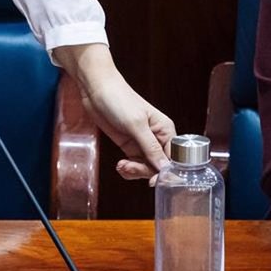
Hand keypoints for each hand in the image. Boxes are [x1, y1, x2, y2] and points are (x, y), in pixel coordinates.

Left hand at [55, 44, 175, 180]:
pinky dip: (128, 169)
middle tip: (131, 167)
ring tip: (123, 165)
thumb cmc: (119, 99)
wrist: (96, 91)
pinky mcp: (129, 145)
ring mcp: (142, 143)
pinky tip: (120, 165)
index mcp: (166, 130)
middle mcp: (157, 138)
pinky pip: (135, 165)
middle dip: (145, 172)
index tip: (153, 180)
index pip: (173, 159)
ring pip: (146, 168)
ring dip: (135, 171)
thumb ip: (151, 148)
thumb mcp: (136, 125)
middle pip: (159, 167)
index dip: (166, 172)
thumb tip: (165, 168)